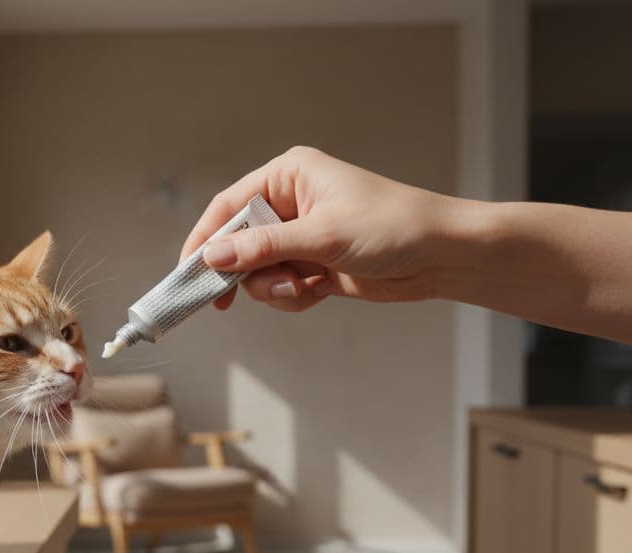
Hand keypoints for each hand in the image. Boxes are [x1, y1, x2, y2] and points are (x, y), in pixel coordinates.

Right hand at [183, 146, 464, 311]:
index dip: (204, 239)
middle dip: (247, 273)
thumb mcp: (321, 236)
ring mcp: (302, 235)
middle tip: (235, 298)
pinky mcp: (314, 263)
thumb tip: (213, 257)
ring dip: (273, 288)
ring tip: (303, 289)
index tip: (189, 273)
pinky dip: (292, 296)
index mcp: (289, 176)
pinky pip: (281, 286)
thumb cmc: (392, 227)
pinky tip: (319, 292)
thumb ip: (263, 248)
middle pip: (238, 243)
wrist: (443, 255)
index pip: (228, 206)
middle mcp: (291, 202)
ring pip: (258, 271)